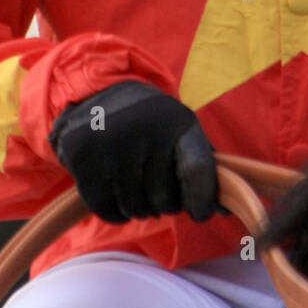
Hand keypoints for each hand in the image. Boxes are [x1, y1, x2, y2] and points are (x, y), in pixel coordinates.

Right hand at [48, 80, 217, 223]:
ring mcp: (111, 142)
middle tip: (155, 187)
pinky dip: (113, 212)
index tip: (201, 214)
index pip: (197, 167)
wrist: (99, 93)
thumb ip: (201, 168)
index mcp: (176, 120)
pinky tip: (115, 192)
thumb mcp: (178, 131)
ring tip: (134, 186)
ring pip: (134, 208)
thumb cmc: (150, 123)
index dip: (202, 198)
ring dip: (137, 209)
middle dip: (163, 204)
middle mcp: (144, 128)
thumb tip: (224, 212)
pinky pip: (105, 208)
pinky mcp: (83, 156)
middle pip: (164, 198)